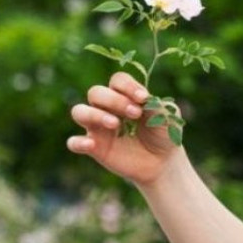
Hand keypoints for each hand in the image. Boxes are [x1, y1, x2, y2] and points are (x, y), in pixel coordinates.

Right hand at [66, 71, 181, 185]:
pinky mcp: (94, 148)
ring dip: (94, 114)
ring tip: (115, 124)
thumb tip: (145, 101)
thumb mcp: (169, 118)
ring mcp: (98, 128)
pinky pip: (73, 142)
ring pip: (79, 111)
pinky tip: (91, 144)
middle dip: (115, 100)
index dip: (128, 86)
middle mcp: (107, 108)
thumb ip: (158, 106)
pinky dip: (78, 142)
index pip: (117, 80)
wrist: (163, 162)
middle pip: (96, 92)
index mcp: (125, 96)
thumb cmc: (164, 135)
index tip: (144, 98)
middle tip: (136, 114)